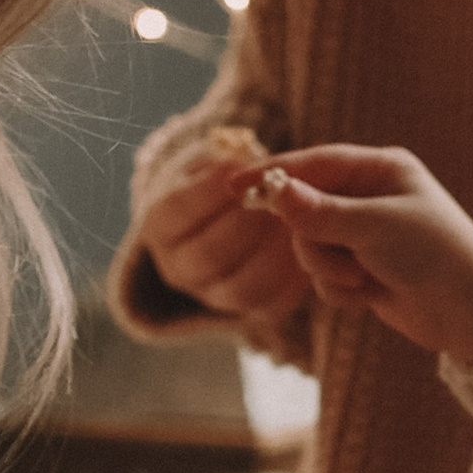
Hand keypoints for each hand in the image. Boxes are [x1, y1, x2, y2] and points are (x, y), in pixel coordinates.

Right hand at [142, 149, 307, 325]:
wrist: (239, 217)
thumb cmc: (226, 182)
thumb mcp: (217, 164)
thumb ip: (228, 163)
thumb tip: (245, 161)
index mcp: (161, 230)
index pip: (177, 211)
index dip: (209, 189)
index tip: (238, 165)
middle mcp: (181, 270)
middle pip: (208, 255)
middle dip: (248, 222)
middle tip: (278, 195)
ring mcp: (217, 296)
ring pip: (244, 286)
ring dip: (276, 251)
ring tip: (298, 218)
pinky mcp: (255, 311)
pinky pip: (275, 302)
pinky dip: (296, 274)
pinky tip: (310, 242)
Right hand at [243, 148, 472, 368]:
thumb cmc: (436, 256)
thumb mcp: (375, 227)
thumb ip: (320, 212)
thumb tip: (275, 191)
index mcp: (381, 169)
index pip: (314, 163)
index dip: (273, 174)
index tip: (234, 186)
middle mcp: (370, 197)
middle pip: (304, 210)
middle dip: (316, 242)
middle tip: (339, 260)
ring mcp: (364, 235)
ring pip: (310, 247)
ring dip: (329, 270)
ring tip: (363, 281)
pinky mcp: (362, 269)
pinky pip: (323, 276)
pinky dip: (339, 290)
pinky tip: (369, 297)